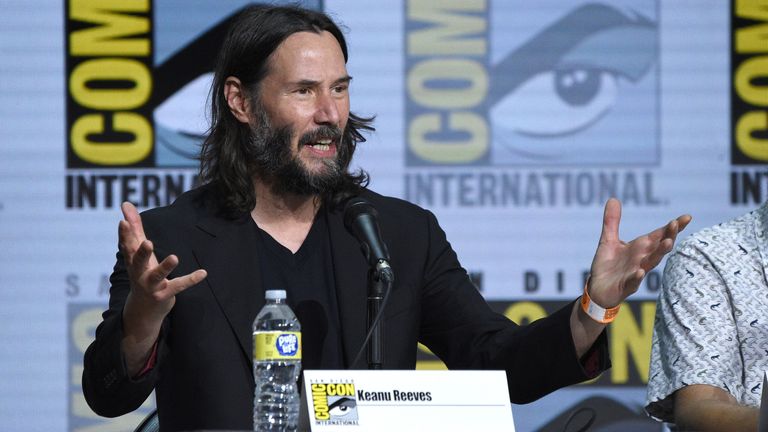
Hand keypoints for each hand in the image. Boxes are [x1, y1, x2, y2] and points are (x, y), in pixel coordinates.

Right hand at [119, 202, 206, 321]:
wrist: (142, 310)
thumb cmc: (142, 273)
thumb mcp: (139, 252)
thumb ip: (135, 228)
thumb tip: (126, 204)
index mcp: (132, 261)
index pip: (127, 246)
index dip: (124, 235)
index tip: (123, 222)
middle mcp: (139, 273)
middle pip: (138, 262)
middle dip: (142, 253)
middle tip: (147, 242)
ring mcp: (151, 286)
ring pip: (157, 276)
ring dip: (165, 267)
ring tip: (175, 257)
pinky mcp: (164, 295)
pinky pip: (178, 286)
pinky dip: (190, 280)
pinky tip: (203, 273)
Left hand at [587, 198, 690, 307]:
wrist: (597, 289)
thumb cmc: (607, 265)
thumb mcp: (607, 240)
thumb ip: (612, 222)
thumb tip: (613, 198)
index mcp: (640, 247)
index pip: (659, 235)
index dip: (672, 227)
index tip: (687, 216)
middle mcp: (642, 259)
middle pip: (659, 247)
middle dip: (669, 236)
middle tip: (676, 223)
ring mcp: (636, 272)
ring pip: (652, 263)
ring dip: (660, 253)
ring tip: (668, 243)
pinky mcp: (626, 285)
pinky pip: (633, 282)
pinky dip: (637, 277)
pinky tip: (641, 271)